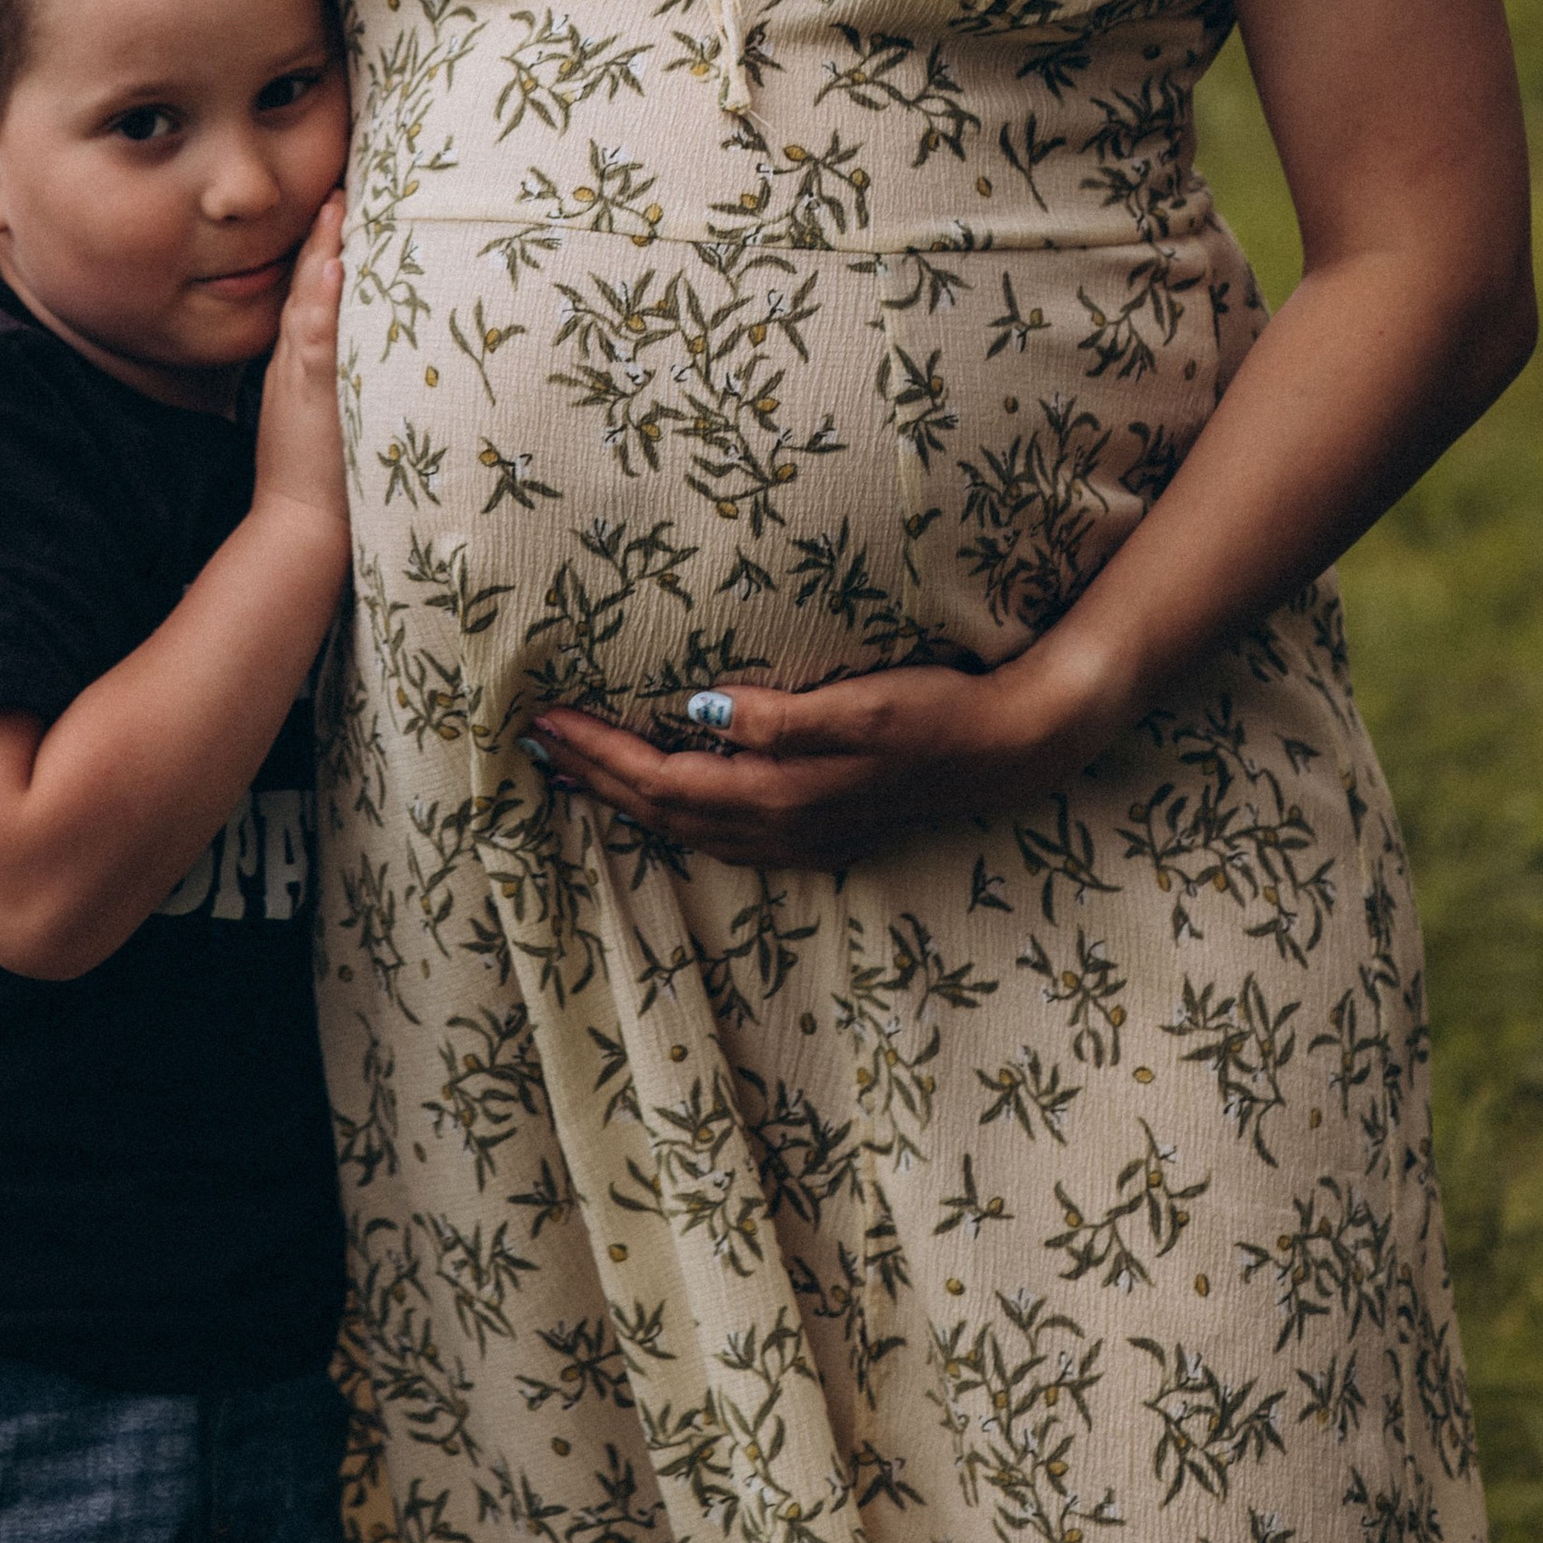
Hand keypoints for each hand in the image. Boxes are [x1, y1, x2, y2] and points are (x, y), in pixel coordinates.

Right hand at [251, 193, 348, 551]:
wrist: (301, 519)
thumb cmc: (316, 463)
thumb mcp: (317, 399)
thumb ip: (328, 353)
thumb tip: (358, 311)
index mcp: (304, 351)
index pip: (315, 282)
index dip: (326, 237)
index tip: (341, 193)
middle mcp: (302, 351)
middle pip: (312, 276)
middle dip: (327, 227)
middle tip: (344, 174)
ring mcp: (307, 367)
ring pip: (314, 294)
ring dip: (324, 246)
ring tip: (337, 200)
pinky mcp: (315, 386)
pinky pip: (318, 332)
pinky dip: (322, 296)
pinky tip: (334, 261)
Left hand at [528, 642, 1114, 870]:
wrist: (1009, 750)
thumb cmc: (936, 711)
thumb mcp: (862, 705)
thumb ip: (780, 717)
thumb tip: (700, 711)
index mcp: (781, 795)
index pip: (662, 779)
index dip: (598, 752)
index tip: (546, 718)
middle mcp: (780, 829)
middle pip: (660, 811)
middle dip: (592, 776)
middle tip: (532, 742)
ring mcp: (799, 838)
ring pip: (686, 827)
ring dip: (623, 797)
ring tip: (572, 770)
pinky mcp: (816, 831)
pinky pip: (718, 832)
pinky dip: (670, 811)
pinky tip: (657, 793)